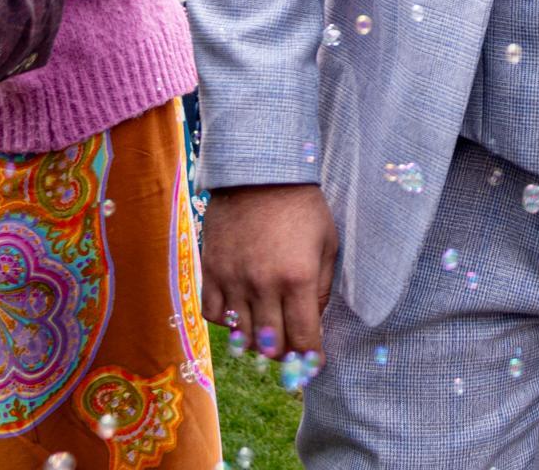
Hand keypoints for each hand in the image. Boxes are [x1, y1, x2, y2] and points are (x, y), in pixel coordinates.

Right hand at [202, 183, 338, 360]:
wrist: (259, 174)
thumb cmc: (302, 207)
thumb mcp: (327, 243)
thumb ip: (323, 287)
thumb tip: (314, 321)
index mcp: (298, 279)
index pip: (303, 338)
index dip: (310, 357)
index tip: (313, 363)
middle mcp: (263, 285)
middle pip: (271, 345)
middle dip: (285, 353)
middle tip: (292, 347)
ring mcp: (233, 280)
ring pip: (241, 336)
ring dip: (257, 340)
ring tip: (268, 330)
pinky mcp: (211, 272)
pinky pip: (214, 316)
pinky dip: (228, 322)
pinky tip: (241, 312)